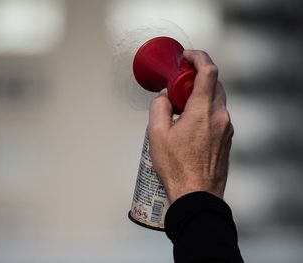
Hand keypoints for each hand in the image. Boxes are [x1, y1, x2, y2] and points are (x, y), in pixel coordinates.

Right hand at [148, 50, 233, 202]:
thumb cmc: (178, 168)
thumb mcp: (156, 134)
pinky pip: (218, 115)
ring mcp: (226, 128)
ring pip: (217, 100)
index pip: (208, 71)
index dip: (198, 57)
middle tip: (179, 87)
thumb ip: (159, 107)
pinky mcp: (227, 138)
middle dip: (196, 78)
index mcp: (202, 112)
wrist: (197, 194)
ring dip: (200, 96)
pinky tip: (190, 125)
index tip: (188, 57)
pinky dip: (206, 110)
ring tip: (182, 109)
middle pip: (214, 83)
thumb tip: (164, 97)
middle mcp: (219, 117)